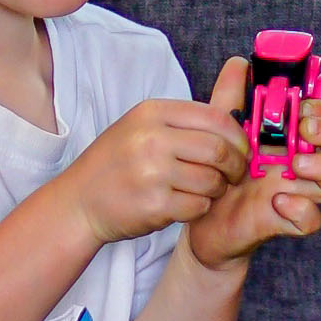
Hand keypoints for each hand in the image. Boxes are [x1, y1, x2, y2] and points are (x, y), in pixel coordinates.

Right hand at [64, 92, 249, 244]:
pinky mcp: (154, 205)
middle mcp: (152, 139)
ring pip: (212, 181)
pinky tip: (187, 203)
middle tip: (234, 175)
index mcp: (152, 112)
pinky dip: (200, 208)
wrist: (79, 201)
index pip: (216, 117)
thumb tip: (235, 118)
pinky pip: (199, 206)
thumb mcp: (142, 127)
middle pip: (219, 150)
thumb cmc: (116, 164)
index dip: (238, 137)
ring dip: (217, 190)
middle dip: (235, 166)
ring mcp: (152, 172)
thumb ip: (183, 122)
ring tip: (206, 190)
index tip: (241, 150)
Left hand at [184, 57, 320, 269]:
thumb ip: (231, 97)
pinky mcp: (286, 221)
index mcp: (291, 139)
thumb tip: (239, 62)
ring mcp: (298, 193)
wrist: (203, 218)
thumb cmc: (220, 171)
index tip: (303, 103)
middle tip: (306, 128)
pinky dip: (302, 209)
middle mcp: (301, 165)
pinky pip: (312, 220)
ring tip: (294, 165)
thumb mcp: (221, 130)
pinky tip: (278, 200)